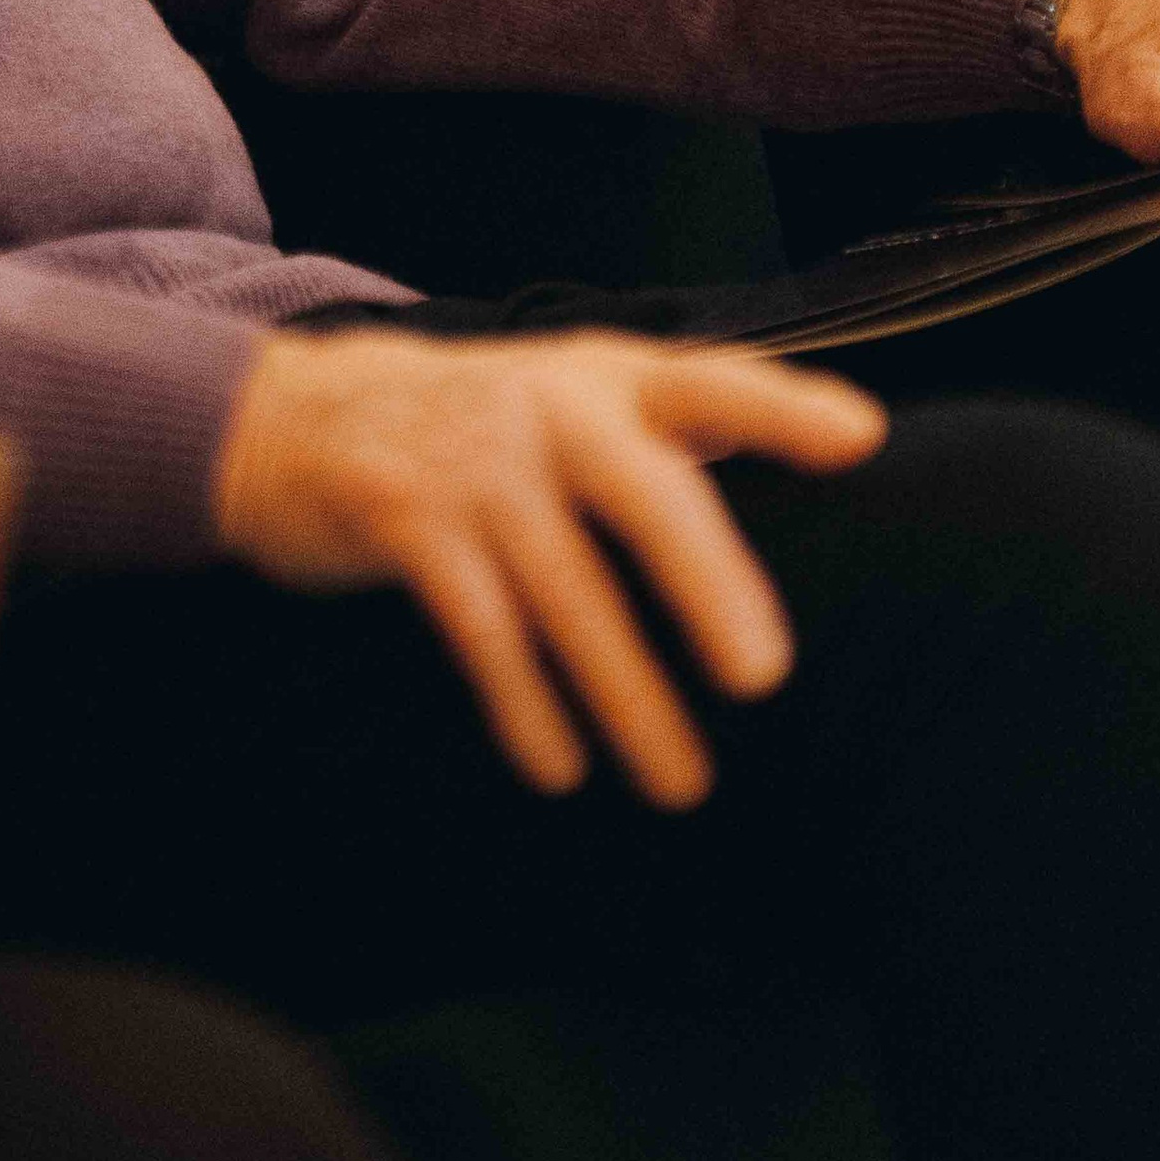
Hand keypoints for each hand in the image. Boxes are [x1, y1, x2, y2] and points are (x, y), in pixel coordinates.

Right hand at [213, 327, 884, 806]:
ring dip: (624, 693)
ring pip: (564, 588)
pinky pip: (479, 628)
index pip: (710, 381)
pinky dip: (523, 703)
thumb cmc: (483, 423)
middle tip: (763, 677)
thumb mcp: (574, 395)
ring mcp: (472, 463)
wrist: (299, 413)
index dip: (783, 407)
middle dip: (706, 582)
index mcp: (607, 378)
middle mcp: (547, 409)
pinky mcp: (403, 519)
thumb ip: (679, 425)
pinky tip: (561, 766)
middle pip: (643, 494)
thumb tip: (838, 453)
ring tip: (681, 782)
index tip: (860, 440)